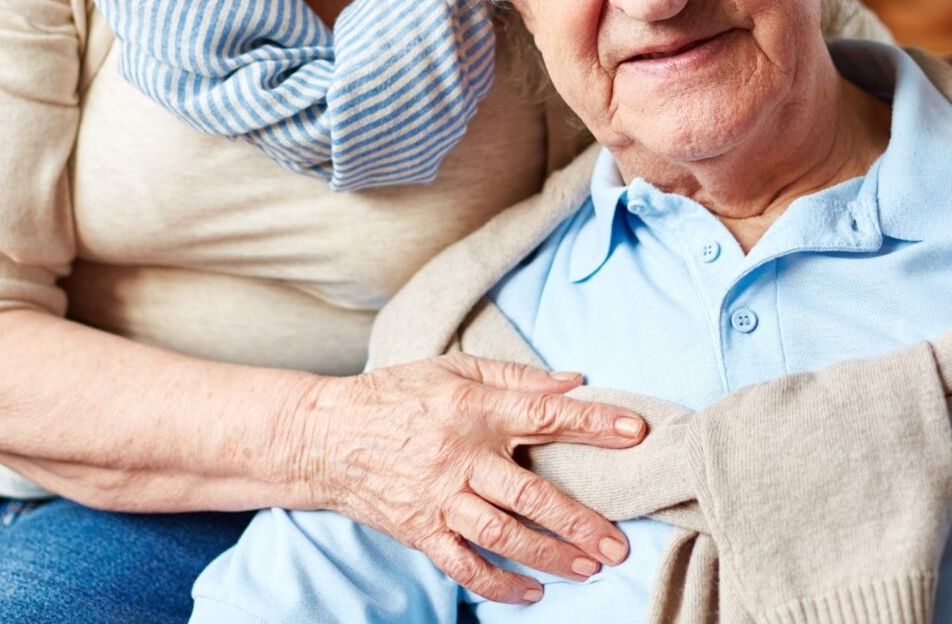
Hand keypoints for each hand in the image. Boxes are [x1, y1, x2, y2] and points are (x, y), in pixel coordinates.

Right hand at [289, 354, 646, 603]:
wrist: (328, 436)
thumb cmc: (398, 394)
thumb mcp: (454, 369)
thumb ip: (515, 376)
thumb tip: (573, 379)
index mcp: (473, 409)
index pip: (544, 414)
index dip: (592, 422)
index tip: (635, 430)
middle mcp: (459, 456)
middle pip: (530, 493)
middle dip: (579, 520)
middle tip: (618, 543)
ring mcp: (439, 498)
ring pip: (503, 535)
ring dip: (550, 555)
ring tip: (589, 569)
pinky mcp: (420, 530)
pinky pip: (464, 565)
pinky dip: (498, 584)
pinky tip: (530, 593)